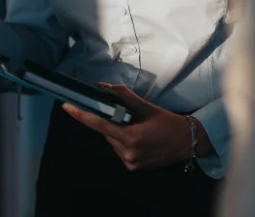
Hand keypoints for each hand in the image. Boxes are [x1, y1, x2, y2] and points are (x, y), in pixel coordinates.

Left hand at [63, 83, 213, 170]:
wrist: (187, 142)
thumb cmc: (169, 123)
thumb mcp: (148, 107)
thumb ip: (125, 96)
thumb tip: (105, 87)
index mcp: (131, 138)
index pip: (100, 125)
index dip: (81, 116)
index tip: (67, 108)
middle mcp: (128, 154)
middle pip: (106, 133)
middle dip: (112, 121)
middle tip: (130, 116)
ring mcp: (130, 163)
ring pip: (112, 142)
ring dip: (118, 132)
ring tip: (138, 126)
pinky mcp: (133, 167)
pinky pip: (120, 150)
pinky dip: (124, 141)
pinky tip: (140, 136)